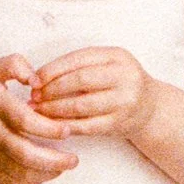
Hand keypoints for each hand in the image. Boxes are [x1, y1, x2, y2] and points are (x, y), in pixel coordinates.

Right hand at [0, 57, 76, 183]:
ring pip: (19, 173)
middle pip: (24, 154)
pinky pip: (8, 182)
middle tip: (73, 159)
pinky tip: (43, 175)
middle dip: (54, 161)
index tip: (66, 129)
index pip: (24, 121)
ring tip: (63, 167)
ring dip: (45, 175)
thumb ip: (13, 64)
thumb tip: (36, 77)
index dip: (48, 128)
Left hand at [31, 47, 158, 140]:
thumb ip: (78, 66)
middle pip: (79, 81)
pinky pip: (86, 126)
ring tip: (38, 110)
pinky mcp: (119, 124)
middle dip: (51, 89)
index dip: (52, 69)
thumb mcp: (106, 65)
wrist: (150, 108)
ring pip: (81, 105)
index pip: (78, 59)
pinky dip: (65, 125)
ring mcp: (124, 101)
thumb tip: (38, 77)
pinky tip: (52, 124)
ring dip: (54, 109)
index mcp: (117, 56)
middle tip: (34, 96)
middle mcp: (124, 76)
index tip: (34, 79)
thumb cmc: (119, 84)